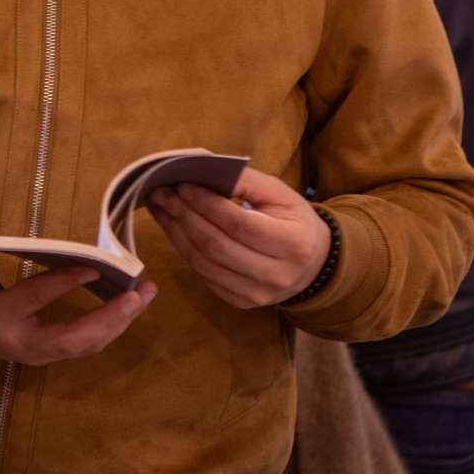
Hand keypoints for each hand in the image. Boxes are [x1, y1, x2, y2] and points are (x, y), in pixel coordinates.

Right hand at [0, 215, 155, 365]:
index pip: (32, 300)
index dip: (61, 285)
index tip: (93, 267)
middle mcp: (19, 342)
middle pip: (71, 340)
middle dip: (107, 320)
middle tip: (138, 295)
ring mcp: (36, 352)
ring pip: (84, 345)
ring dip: (118, 323)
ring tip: (146, 294)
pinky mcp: (49, 350)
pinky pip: (85, 343)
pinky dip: (111, 325)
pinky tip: (132, 302)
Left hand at [149, 167, 329, 307]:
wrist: (312, 264)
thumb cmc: (293, 221)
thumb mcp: (279, 194)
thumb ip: (245, 181)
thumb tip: (203, 171)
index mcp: (293, 243)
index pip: (238, 224)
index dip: (207, 204)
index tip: (183, 185)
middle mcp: (276, 274)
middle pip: (216, 245)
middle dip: (183, 216)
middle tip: (161, 193)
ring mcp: (257, 294)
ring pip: (204, 263)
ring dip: (176, 232)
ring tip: (161, 208)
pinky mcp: (240, 302)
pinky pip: (203, 275)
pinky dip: (183, 250)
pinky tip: (172, 228)